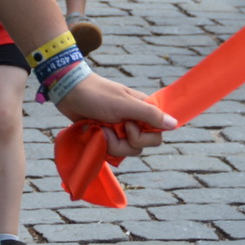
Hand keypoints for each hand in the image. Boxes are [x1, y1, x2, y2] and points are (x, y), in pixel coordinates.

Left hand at [54, 75, 175, 159]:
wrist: (69, 93)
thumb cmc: (97, 95)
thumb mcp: (124, 104)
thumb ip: (149, 115)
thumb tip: (174, 124)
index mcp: (143, 111)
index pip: (157, 136)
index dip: (143, 137)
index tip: (129, 126)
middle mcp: (134, 122)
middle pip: (141, 147)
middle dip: (124, 143)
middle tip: (111, 128)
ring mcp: (119, 131)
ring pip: (126, 151)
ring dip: (111, 143)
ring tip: (100, 129)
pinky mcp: (107, 137)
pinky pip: (112, 151)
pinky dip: (103, 145)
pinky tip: (95, 134)